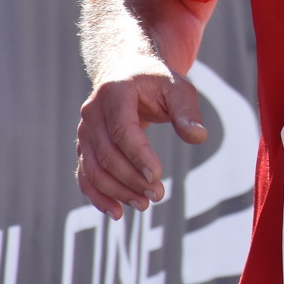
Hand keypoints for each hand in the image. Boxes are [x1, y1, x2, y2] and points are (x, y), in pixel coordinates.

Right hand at [75, 68, 208, 219]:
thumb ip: (187, 112)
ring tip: (144, 205)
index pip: (123, 130)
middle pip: (107, 154)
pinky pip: (85, 175)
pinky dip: (97, 196)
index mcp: (114, 92)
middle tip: (159, 195)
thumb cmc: (156, 81)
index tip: (158, 176)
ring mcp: (84, 130)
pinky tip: (116, 212)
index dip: (138, 156)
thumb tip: (199, 137)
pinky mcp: (84, 146)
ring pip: (94, 168)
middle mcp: (92, 112)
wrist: (126, 72)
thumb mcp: (178, 88)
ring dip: (117, 191)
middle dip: (131, 179)